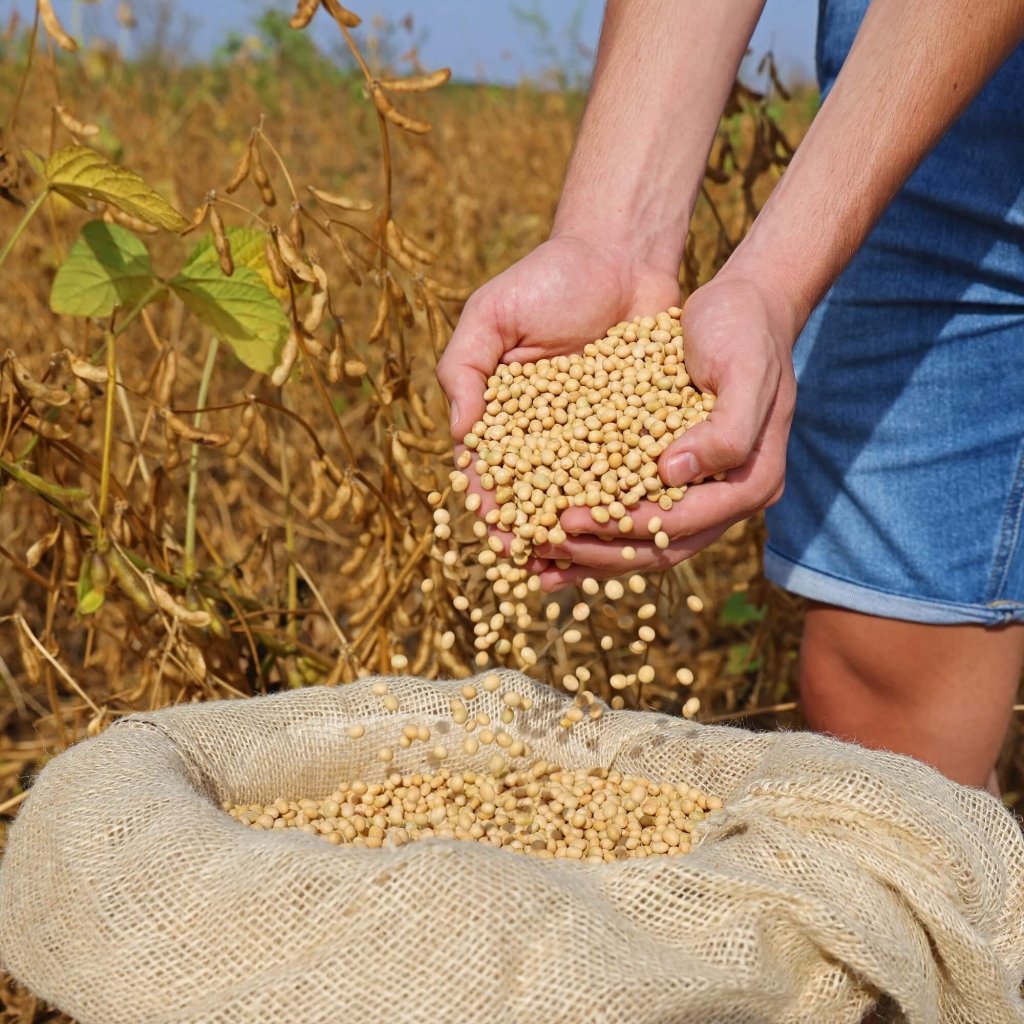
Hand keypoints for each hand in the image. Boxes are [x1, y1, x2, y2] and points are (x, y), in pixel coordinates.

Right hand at [437, 234, 680, 565]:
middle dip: (535, 530)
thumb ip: (464, 368)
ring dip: (580, 527)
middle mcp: (546, 432)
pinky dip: (628, 498)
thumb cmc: (548, 278)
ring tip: (583, 558)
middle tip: (539, 561)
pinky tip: (632, 524)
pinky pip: (630, 468)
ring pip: (582, 491)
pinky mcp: (635, 427)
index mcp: (503, 413)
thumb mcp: (491, 315)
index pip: (491, 467)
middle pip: (536, 492)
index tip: (497, 531)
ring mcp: (591, 433)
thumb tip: (456, 434)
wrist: (621, 254)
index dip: (492, 503)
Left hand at [536, 273, 797, 589]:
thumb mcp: (745, 372)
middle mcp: (727, 496)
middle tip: (538, 548)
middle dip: (596, 552)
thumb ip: (726, 431)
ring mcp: (700, 488)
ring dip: (590, 552)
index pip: (682, 523)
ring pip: (642, 538)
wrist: (746, 303)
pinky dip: (595, 522)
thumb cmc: (745, 331)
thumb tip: (673, 474)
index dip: (623, 528)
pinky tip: (551, 526)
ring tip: (535, 560)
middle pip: (658, 546)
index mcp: (752, 481)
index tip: (567, 522)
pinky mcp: (674, 471)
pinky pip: (632, 507)